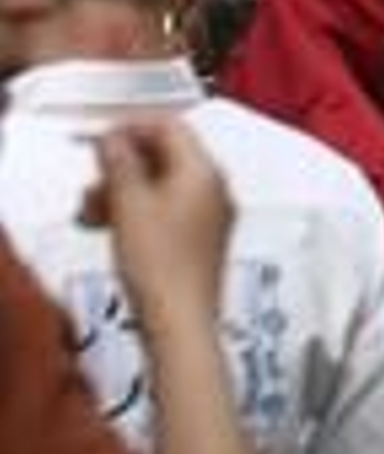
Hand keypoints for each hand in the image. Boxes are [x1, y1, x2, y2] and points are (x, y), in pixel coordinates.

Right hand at [88, 119, 234, 331]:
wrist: (180, 327)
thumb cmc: (163, 270)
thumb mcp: (129, 205)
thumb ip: (119, 163)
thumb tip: (114, 139)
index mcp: (205, 171)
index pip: (171, 126)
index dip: (132, 128)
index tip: (104, 140)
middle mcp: (217, 190)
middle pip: (168, 158)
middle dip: (125, 167)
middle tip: (95, 182)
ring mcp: (213, 218)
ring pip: (165, 187)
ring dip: (127, 193)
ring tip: (95, 212)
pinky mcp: (203, 244)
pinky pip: (170, 213)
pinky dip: (141, 214)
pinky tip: (116, 231)